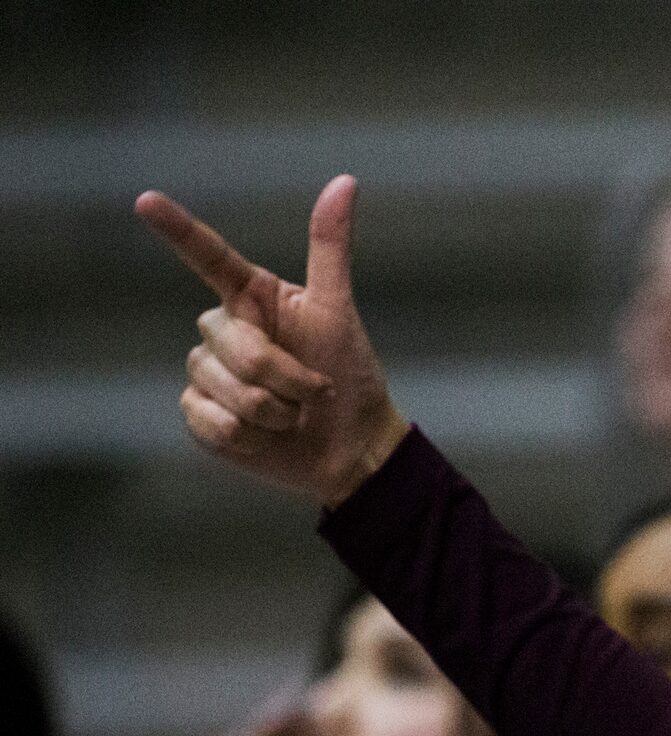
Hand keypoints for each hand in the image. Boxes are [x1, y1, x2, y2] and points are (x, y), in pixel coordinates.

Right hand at [136, 176, 410, 507]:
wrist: (353, 447)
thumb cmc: (348, 376)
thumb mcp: (339, 312)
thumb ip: (330, 250)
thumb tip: (346, 181)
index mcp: (250, 297)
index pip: (207, 257)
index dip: (178, 230)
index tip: (146, 200)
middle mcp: (222, 330)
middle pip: (228, 342)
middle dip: (279, 373)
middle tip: (313, 391)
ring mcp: (206, 372)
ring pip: (218, 383)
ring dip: (270, 410)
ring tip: (292, 415)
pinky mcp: (201, 415)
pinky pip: (210, 420)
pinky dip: (247, 435)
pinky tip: (265, 437)